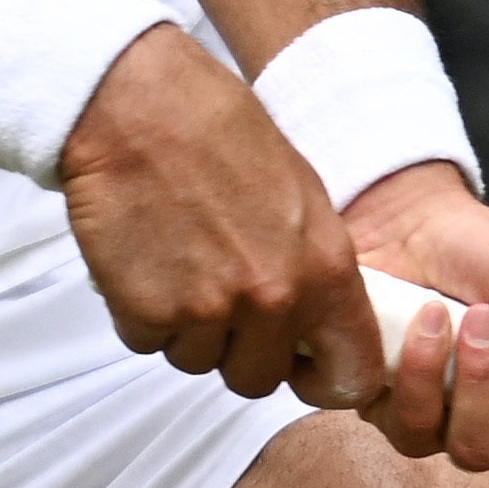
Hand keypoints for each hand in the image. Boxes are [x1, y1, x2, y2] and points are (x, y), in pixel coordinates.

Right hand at [56, 29, 372, 408]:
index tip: (303, 367)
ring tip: (177, 263)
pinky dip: (141, 312)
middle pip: (258, 379)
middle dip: (238, 350)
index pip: (351, 375)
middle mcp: (272, 300)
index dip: (325, 379)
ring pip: (197, 361)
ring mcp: (206, 310)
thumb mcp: (302, 198)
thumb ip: (314, 270)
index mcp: (325, 270)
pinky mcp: (146, 312)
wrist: (137, 108)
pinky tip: (145, 260)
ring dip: (185, 328)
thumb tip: (315, 321)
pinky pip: (148, 341)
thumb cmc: (218, 133)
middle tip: (219, 298)